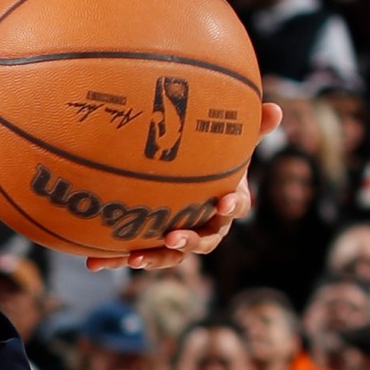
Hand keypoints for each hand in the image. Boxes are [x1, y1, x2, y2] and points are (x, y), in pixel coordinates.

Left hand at [89, 104, 283, 268]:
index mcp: (227, 203)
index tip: (223, 202)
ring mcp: (179, 238)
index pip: (236, 207)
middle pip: (204, 241)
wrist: (185, 179)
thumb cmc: (215, 158)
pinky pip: (136, 254)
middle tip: (175, 237)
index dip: (231, 207)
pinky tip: (93, 263)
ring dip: (154, 258)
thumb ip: (251, 127)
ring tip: (134, 258)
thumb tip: (276, 107)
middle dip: (190, 242)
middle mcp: (206, 227)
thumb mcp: (232, 141)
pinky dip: (116, 259)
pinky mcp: (152, 244)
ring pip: (171, 256)